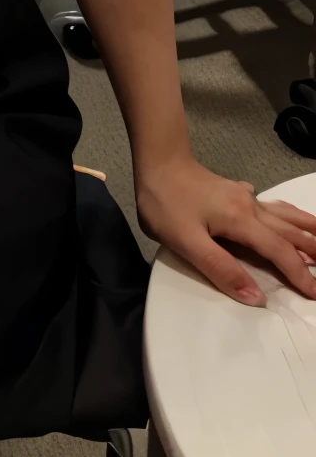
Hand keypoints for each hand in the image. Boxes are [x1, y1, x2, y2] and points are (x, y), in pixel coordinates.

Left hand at [136, 154, 315, 304]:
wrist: (156, 159)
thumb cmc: (166, 202)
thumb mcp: (186, 241)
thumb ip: (222, 269)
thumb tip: (257, 297)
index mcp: (242, 220)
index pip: (279, 252)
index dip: (298, 275)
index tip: (315, 294)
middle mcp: (250, 207)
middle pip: (289, 231)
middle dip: (312, 250)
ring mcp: (242, 196)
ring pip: (283, 214)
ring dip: (305, 228)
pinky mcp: (233, 192)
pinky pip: (270, 206)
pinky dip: (286, 215)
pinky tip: (283, 214)